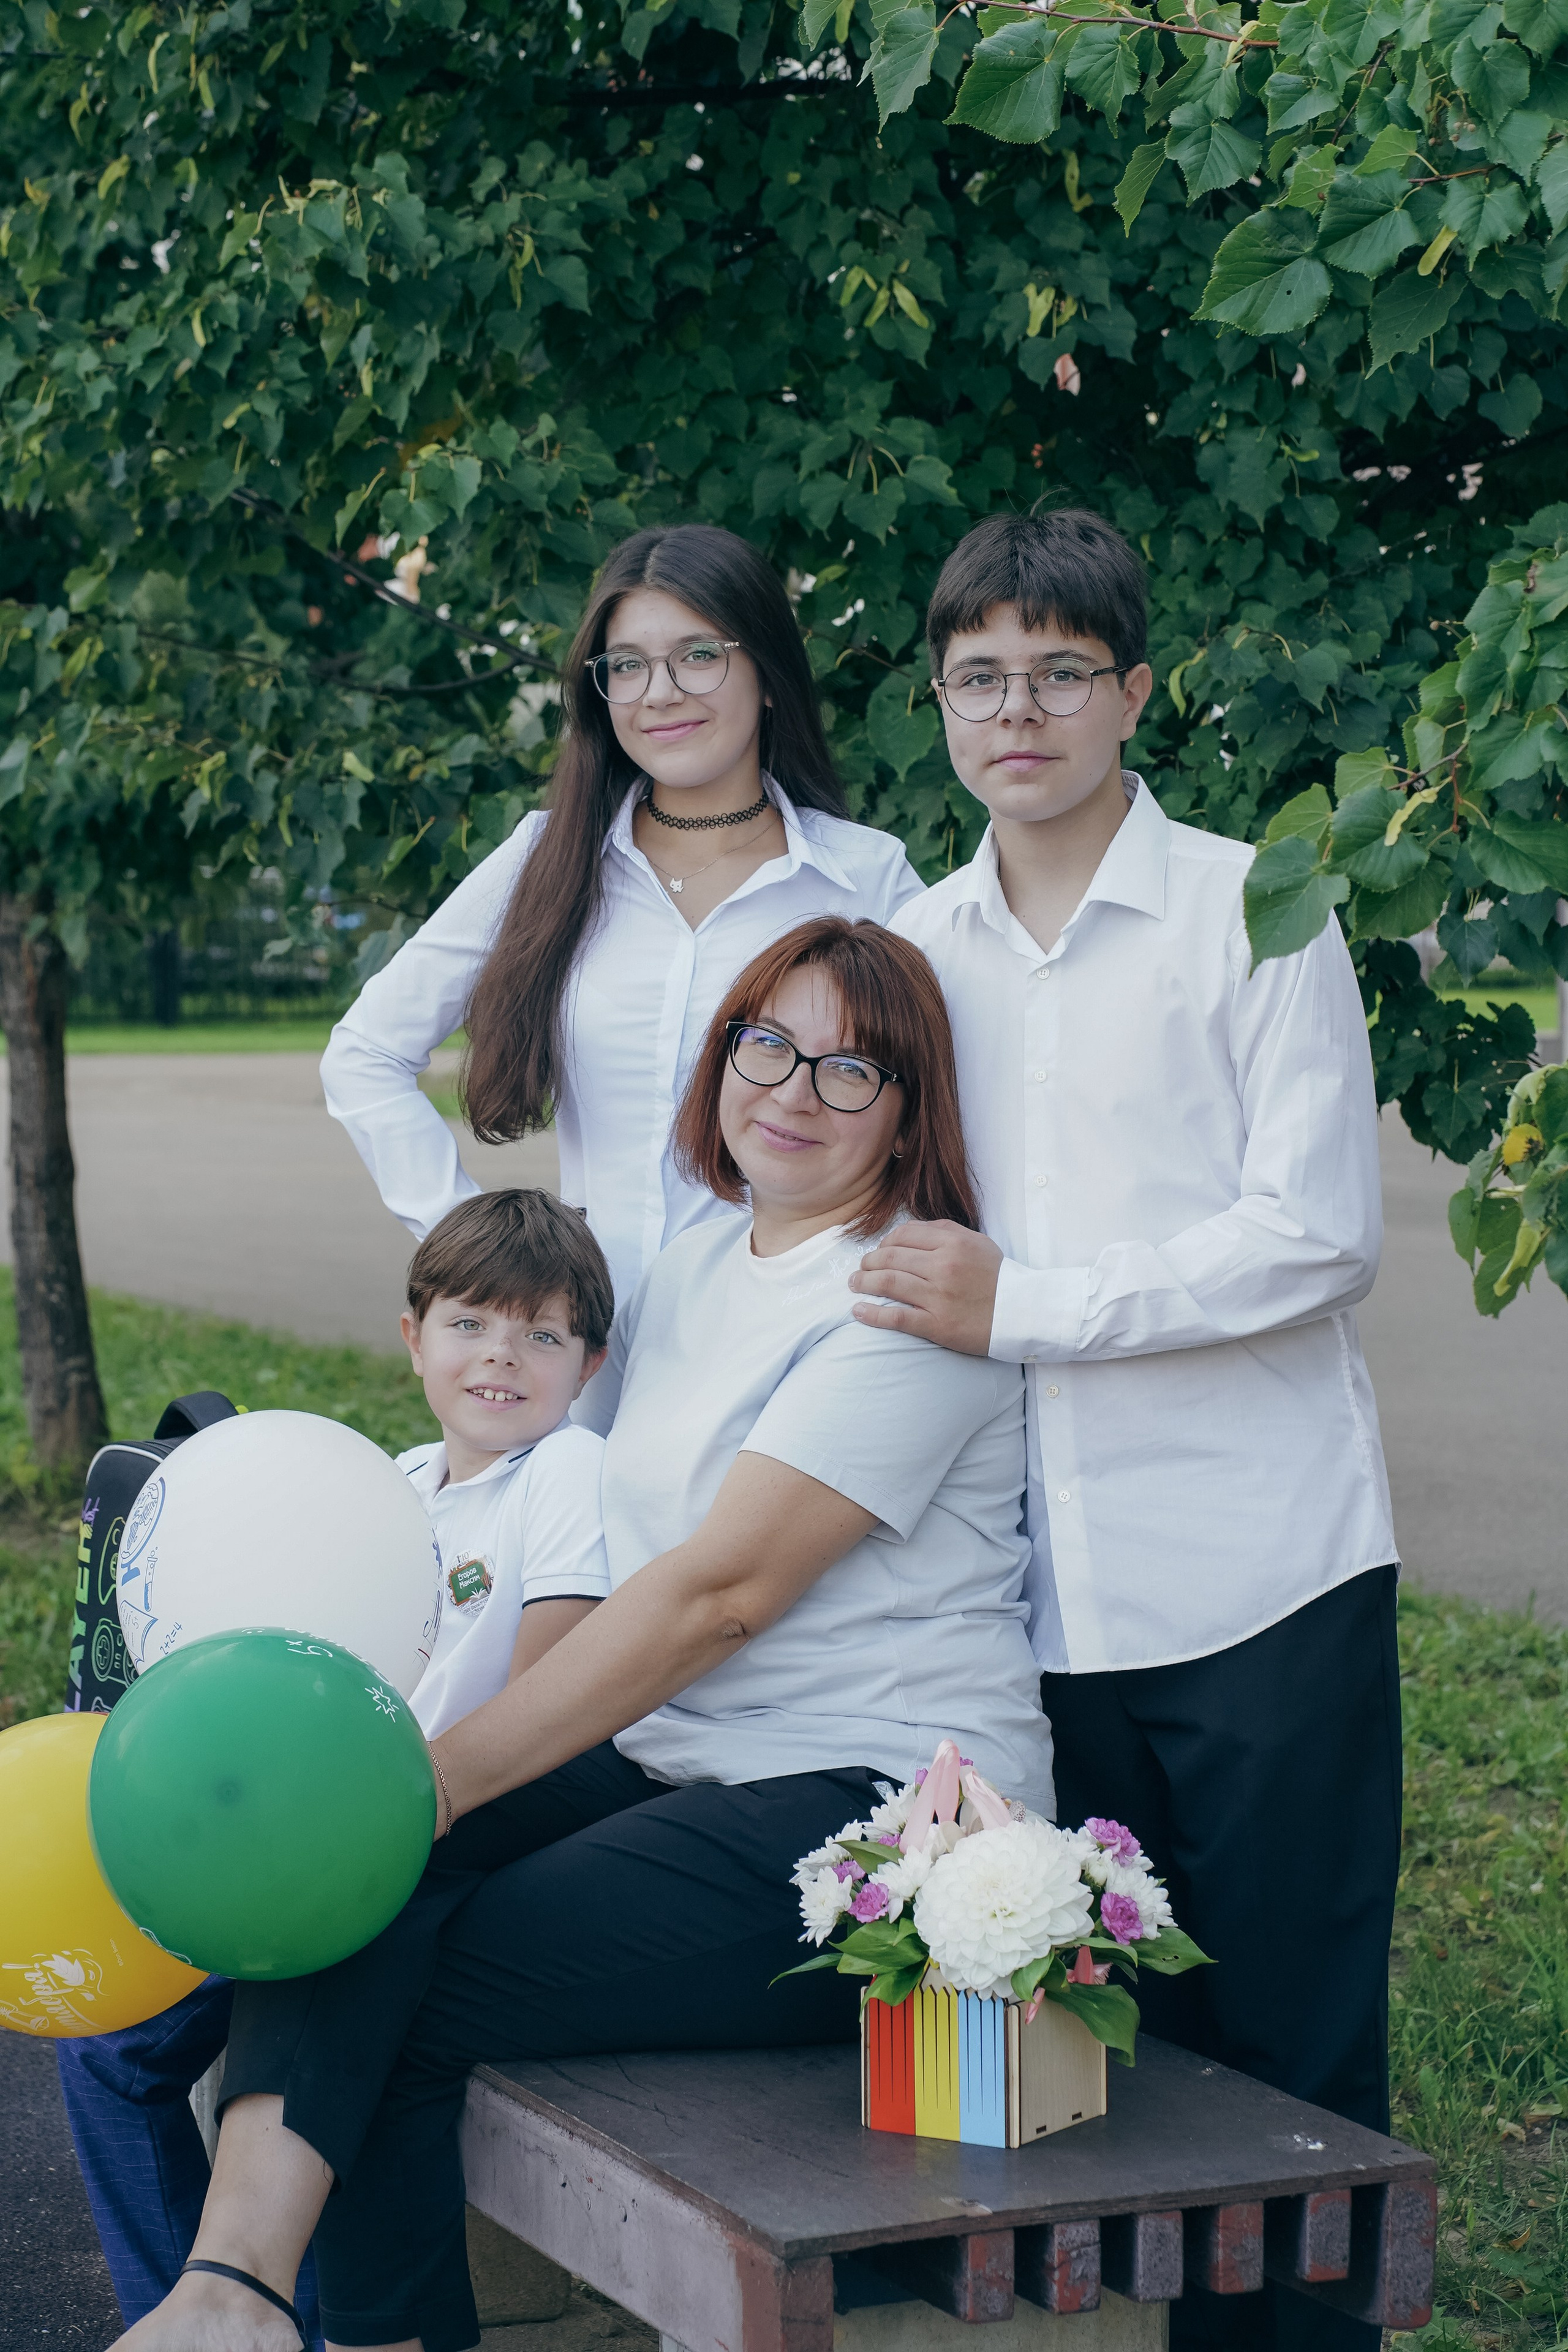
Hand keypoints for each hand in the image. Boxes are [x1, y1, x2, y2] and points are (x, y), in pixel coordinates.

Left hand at [849, 1221, 1002, 1355]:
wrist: (1023, 1312)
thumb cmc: (998, 1277)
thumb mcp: (977, 1242)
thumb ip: (944, 1231)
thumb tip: (908, 1231)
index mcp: (952, 1243)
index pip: (902, 1236)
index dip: (883, 1243)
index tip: (878, 1252)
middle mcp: (943, 1266)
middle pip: (890, 1258)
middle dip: (868, 1263)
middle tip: (860, 1269)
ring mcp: (938, 1296)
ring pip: (887, 1283)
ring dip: (863, 1283)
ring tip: (854, 1285)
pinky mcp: (937, 1324)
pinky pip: (897, 1317)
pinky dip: (872, 1314)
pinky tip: (859, 1312)